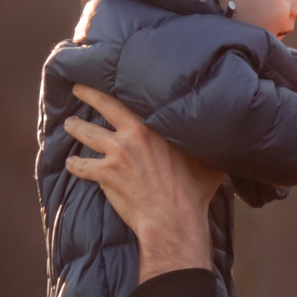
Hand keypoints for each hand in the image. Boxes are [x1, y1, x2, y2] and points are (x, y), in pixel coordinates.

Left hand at [62, 85, 222, 278]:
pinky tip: (70, 163)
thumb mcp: (208, 160)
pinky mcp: (105, 174)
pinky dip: (74, 164)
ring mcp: (116, 154)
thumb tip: (227, 136)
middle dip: (87, 93)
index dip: (121, 88)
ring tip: (69, 124)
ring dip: (75, 127)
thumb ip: (206, 145)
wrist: (173, 219)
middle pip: (103, 105)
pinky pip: (82, 166)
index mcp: (155, 127)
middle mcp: (132, 134)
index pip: (133, 99)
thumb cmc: (193, 192)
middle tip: (77, 87)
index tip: (111, 77)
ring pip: (86, 133)